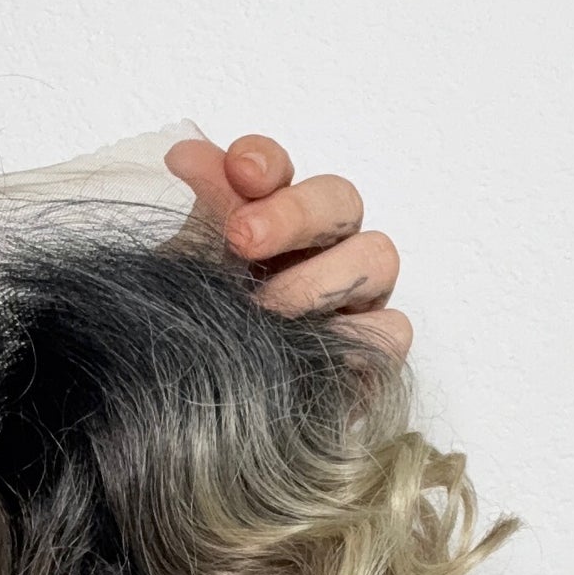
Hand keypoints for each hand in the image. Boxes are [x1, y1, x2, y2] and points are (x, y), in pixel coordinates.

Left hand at [164, 132, 409, 363]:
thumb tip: (189, 152)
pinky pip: (392, 330)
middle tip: (242, 240)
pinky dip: (353, 336)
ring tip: (267, 312)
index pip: (278, 169)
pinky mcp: (372, 353)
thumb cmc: (191, 342)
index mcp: (266, 220)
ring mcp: (353, 299)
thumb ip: (197, 215)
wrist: (187, 422)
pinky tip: (306, 350)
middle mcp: (318, 249)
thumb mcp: (182, 275)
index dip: (265, 159)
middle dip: (292, 213)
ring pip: (379, 256)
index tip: (238, 171)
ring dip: (320, 279)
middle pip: (339, 201)